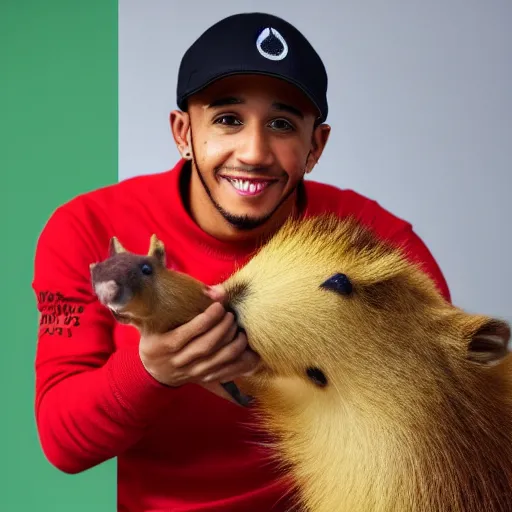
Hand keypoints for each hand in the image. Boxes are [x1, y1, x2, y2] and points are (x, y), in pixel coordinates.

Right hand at [139, 295, 259, 389]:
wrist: (154, 369)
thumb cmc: (157, 335)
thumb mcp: (157, 319)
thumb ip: (182, 303)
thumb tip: (217, 290)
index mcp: (162, 345)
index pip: (188, 332)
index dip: (207, 319)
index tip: (219, 306)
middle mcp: (177, 362)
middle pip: (206, 346)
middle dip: (224, 328)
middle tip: (232, 316)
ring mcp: (192, 373)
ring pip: (219, 360)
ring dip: (235, 344)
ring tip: (240, 330)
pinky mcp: (204, 379)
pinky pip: (227, 373)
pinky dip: (242, 363)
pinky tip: (250, 351)